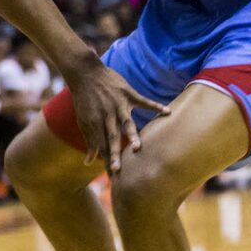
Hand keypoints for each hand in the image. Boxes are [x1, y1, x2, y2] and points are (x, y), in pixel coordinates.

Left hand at [67, 59, 169, 173]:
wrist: (85, 73)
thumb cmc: (84, 100)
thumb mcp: (83, 120)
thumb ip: (90, 141)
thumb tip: (89, 162)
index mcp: (96, 123)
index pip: (102, 147)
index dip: (107, 161)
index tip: (113, 177)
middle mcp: (107, 116)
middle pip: (111, 138)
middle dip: (115, 154)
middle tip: (118, 170)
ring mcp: (118, 104)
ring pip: (126, 122)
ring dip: (131, 135)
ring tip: (137, 147)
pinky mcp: (127, 93)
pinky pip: (143, 101)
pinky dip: (155, 106)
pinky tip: (167, 112)